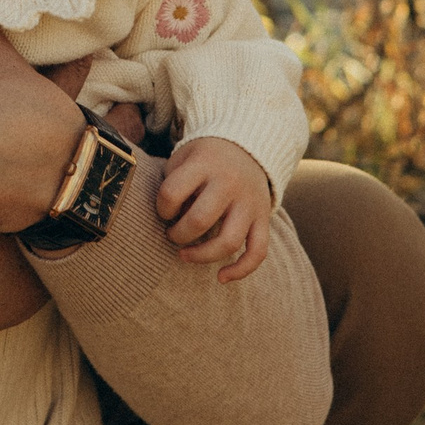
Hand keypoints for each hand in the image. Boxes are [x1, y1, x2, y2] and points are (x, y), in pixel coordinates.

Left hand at [156, 136, 272, 280]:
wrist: (247, 147)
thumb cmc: (205, 159)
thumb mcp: (184, 157)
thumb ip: (174, 183)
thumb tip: (170, 221)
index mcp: (204, 165)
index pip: (172, 193)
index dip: (161, 208)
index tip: (163, 210)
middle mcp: (229, 184)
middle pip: (199, 220)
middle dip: (178, 235)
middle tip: (171, 235)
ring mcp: (249, 203)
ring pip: (229, 242)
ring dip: (202, 256)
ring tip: (185, 255)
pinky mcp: (263, 218)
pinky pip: (258, 252)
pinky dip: (241, 270)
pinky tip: (222, 278)